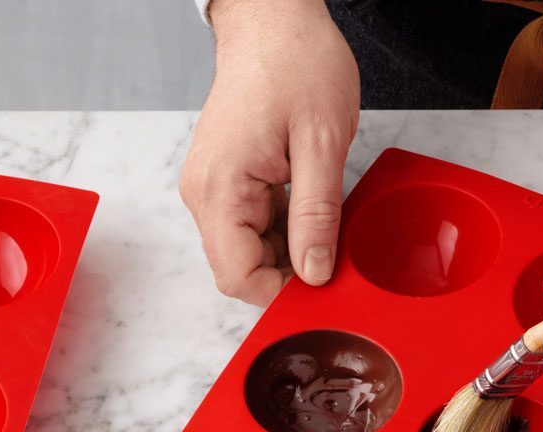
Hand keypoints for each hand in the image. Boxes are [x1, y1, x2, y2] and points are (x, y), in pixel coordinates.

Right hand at [179, 0, 359, 305]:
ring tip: (330, 223)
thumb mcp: (321, 144)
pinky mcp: (228, 180)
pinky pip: (255, 225)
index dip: (282, 293)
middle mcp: (205, 193)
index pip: (238, 276)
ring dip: (291, 251)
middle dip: (289, 274)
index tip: (325, 288)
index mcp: (221, 188)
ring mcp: (214, 187)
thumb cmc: (296, 63)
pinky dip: (287, 229)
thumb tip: (315, 274)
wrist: (273, 18)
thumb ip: (316, 216)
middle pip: (242, 268)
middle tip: (338, 258)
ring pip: (250, 249)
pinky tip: (316, 209)